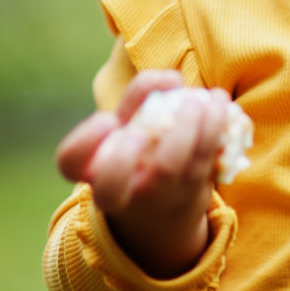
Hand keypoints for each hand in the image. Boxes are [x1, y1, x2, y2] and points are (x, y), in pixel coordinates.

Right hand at [55, 69, 234, 277]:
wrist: (161, 211)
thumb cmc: (136, 155)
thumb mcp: (126, 128)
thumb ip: (138, 98)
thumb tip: (171, 79)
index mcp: (92, 168)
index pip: (70, 162)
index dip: (85, 141)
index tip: (108, 119)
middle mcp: (117, 192)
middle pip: (111, 185)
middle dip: (128, 152)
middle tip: (147, 124)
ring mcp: (153, 197)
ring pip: (169, 168)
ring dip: (190, 125)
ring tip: (204, 98)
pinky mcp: (188, 194)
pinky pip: (201, 162)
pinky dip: (214, 128)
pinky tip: (219, 105)